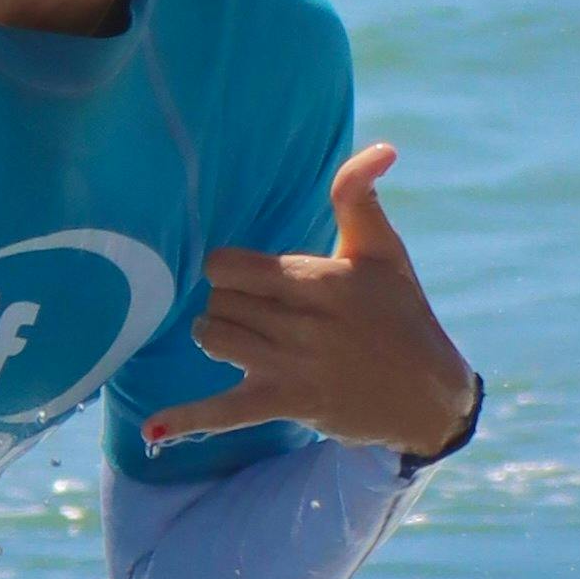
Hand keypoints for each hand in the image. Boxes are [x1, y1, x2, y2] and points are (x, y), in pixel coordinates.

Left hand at [143, 146, 476, 463]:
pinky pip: (224, 412)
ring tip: (243, 335)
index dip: (227, 268)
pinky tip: (152, 430)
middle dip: (228, 301)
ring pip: (212, 339)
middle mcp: (299, 322)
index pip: (228, 266)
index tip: (248, 274)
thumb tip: (382, 148)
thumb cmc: (402, 313)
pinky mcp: (286, 403)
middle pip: (217, 301)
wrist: (427, 394)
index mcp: (317, 280)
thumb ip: (361, 197)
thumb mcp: (384, 251)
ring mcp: (290, 366)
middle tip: (260, 308)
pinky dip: (188, 420)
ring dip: (217, 336)